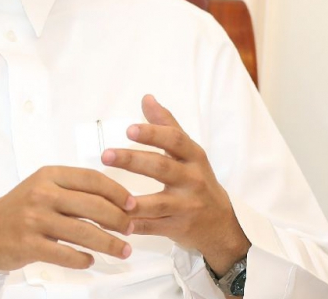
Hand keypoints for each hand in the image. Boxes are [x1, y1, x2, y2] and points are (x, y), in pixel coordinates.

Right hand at [0, 166, 135, 271]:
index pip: (91, 179)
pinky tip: (90, 260)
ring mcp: (34, 219)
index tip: (132, 204)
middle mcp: (42, 194)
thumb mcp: (43, 187)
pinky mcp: (29, 244)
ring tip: (123, 250)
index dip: (117, 192)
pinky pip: (66, 254)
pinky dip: (83, 259)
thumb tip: (115, 201)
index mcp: (49, 175)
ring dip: (109, 244)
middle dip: (118, 219)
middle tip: (131, 229)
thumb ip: (73, 190)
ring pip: (84, 232)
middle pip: (92, 205)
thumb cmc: (20, 208)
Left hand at [101, 95, 249, 274]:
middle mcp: (192, 180)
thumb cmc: (197, 180)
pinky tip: (110, 221)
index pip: (175, 140)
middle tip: (106, 154)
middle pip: (162, 168)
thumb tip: (146, 98)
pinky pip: (152, 227)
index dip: (153, 133)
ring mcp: (186, 207)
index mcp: (193, 157)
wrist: (221, 225)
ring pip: (157, 203)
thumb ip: (166, 125)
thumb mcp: (189, 152)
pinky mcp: (178, 229)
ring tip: (106, 194)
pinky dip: (132, 225)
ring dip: (130, 200)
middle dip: (133, 160)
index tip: (129, 129)